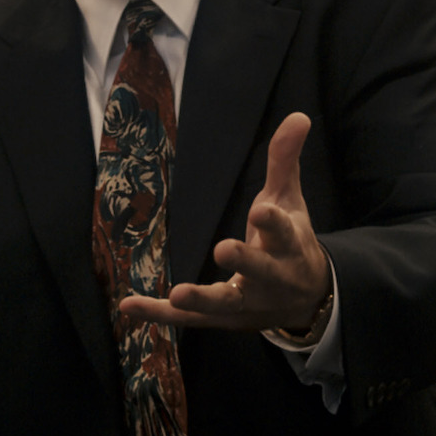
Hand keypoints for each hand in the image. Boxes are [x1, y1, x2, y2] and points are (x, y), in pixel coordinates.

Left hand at [120, 112, 331, 334]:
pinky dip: (159, 314)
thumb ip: (284, 160)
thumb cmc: (291, 243)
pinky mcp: (222, 319)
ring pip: (224, 303)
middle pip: (258, 271)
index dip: (273, 222)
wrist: (306, 300)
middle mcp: (271, 277)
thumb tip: (298, 116)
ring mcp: (246, 303)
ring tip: (178, 294)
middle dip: (243, 261)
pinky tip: (129, 306)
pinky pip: (188, 319)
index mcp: (288, 245)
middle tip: (225, 249)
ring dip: (201, 299)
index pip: (283, 231)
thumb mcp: (291, 200)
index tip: (262, 210)